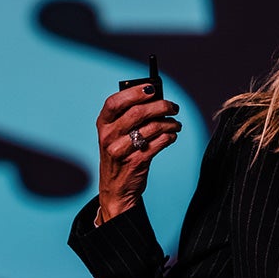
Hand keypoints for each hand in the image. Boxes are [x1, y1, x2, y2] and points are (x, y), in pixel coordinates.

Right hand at [95, 83, 181, 222]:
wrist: (115, 189)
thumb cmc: (119, 155)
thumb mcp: (114, 135)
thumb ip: (127, 116)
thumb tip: (155, 98)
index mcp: (103, 124)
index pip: (115, 102)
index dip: (134, 92)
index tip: (152, 88)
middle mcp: (109, 136)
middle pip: (138, 112)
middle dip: (160, 106)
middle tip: (173, 107)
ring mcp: (121, 150)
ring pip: (152, 127)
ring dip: (169, 122)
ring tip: (176, 123)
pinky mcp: (136, 162)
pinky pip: (159, 142)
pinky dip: (170, 136)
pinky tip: (172, 135)